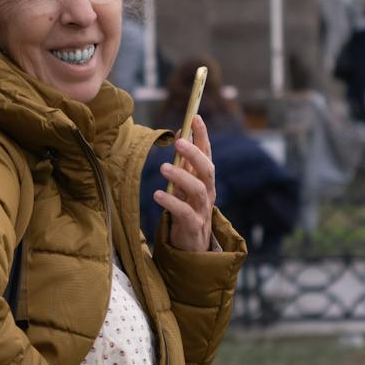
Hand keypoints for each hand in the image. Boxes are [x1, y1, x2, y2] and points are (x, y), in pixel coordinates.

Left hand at [154, 114, 215, 251]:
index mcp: (205, 180)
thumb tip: (180, 134)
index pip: (207, 154)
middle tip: (179, 142)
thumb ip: (184, 163)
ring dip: (181, 176)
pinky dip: (171, 202)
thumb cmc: (186, 210)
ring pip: (197, 189)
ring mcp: (202, 210)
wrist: (191, 247)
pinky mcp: (193, 226)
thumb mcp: (185, 185)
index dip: (203, 136)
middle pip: (207, 169)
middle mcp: (207, 193)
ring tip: (163, 167)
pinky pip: (184, 212)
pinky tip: (157, 195)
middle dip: (195, 154)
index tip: (195, 117)